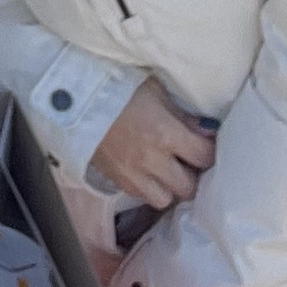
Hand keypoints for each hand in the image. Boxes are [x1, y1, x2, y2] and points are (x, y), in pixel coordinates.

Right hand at [90, 78, 216, 214]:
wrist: (76, 99)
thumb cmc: (119, 87)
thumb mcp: (156, 91)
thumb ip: (183, 115)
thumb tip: (208, 131)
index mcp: (166, 134)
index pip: (204, 156)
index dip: (210, 151)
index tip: (207, 144)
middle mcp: (153, 160)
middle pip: (189, 187)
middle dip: (193, 174)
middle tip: (190, 160)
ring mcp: (134, 175)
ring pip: (166, 199)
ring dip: (171, 187)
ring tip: (168, 170)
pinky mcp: (117, 181)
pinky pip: (143, 197)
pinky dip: (150, 188)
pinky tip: (148, 172)